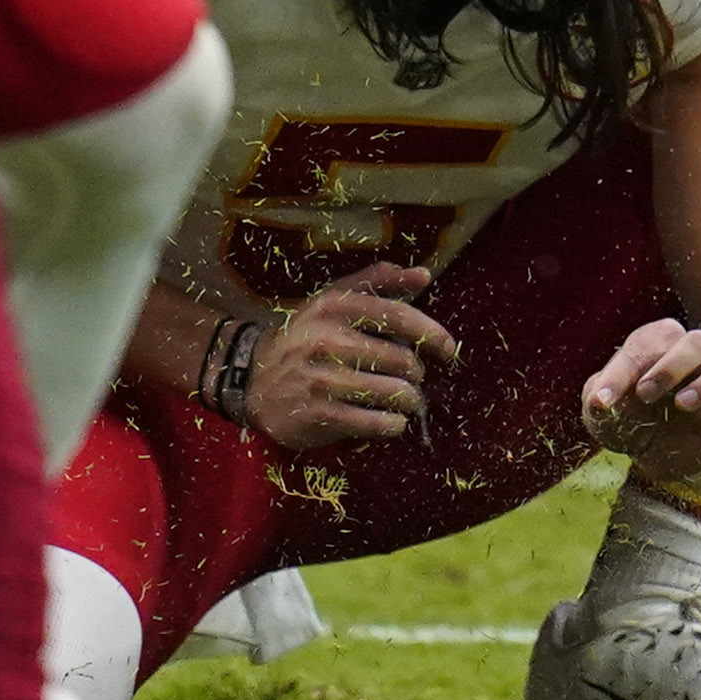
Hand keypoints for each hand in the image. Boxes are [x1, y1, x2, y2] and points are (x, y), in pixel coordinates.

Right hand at [246, 264, 456, 444]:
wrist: (251, 377)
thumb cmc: (304, 335)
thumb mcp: (333, 299)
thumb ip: (378, 282)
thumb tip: (423, 275)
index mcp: (335, 306)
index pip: (397, 316)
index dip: (431, 333)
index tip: (448, 349)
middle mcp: (328, 340)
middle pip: (402, 360)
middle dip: (415, 373)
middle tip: (410, 378)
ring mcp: (322, 380)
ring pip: (393, 393)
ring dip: (408, 400)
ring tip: (404, 399)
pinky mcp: (319, 414)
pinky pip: (376, 423)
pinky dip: (392, 424)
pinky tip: (390, 419)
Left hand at [582, 315, 700, 467]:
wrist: (648, 448)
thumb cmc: (623, 416)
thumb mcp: (602, 410)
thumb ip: (600, 399)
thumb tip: (602, 402)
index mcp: (658, 344)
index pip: (647, 344)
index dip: (621, 372)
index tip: (602, 402)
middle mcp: (693, 359)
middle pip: (697, 341)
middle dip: (670, 366)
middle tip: (644, 395)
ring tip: (683, 405)